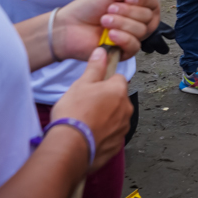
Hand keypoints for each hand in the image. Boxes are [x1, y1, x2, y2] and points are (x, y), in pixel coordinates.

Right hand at [51, 47, 131, 171]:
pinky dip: (103, 134)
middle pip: (118, 98)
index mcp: (119, 90)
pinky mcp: (117, 144)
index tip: (92, 88)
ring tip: (85, 122)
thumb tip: (102, 51)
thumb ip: (95, 67)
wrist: (70, 146)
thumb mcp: (81, 84)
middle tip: (85, 105)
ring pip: (116, 117)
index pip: (117, 79)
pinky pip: (112, 134)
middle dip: (106, 100)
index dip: (104, 82)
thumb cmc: (75, 112)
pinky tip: (89, 135)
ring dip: (105, 118)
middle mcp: (126, 108)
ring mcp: (123, 128)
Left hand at [53, 0, 159, 61]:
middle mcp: (136, 20)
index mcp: (135, 5)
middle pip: (148, 17)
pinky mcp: (124, 51)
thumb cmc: (86, 8)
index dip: (142, 1)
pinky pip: (135, 45)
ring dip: (122, 24)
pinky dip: (123, 38)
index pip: (152, 3)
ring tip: (104, 21)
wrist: (68, 28)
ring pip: (142, 30)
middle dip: (128, 12)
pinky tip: (110, 35)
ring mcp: (131, 36)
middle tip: (109, 9)